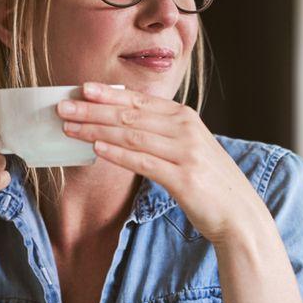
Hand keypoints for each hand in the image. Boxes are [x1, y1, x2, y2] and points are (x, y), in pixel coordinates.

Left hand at [57, 82, 268, 242]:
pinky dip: (118, 154)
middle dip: (93, 110)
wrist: (239, 213)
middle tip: (63, 107)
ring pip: (132, 136)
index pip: (139, 101)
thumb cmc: (208, 182)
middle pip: (130, 115)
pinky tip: (96, 148)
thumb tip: (121, 126)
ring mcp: (186, 152)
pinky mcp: (183, 178)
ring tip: (69, 127)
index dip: (108, 94)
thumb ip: (160, 134)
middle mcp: (185, 130)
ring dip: (96, 129)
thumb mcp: (187, 148)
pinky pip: (143, 162)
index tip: (82, 89)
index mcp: (185, 118)